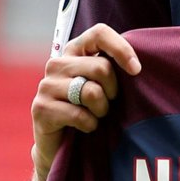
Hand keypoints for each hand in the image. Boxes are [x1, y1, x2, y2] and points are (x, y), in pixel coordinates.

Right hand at [29, 24, 141, 180]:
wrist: (61, 147)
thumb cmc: (90, 111)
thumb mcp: (104, 86)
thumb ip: (113, 69)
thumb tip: (138, 66)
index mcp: (74, 51)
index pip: (99, 33)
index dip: (122, 49)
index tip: (136, 70)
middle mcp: (57, 63)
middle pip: (102, 67)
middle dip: (113, 92)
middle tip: (107, 104)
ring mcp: (46, 85)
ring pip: (91, 92)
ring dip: (102, 110)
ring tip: (95, 116)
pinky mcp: (41, 108)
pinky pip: (80, 114)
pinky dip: (90, 125)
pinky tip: (85, 127)